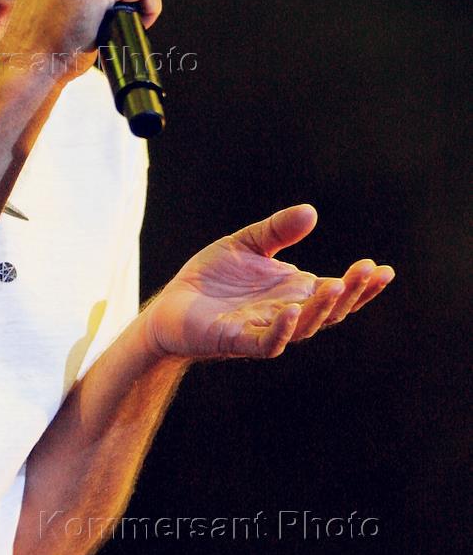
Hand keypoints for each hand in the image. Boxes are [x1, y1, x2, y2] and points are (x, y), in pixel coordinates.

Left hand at [144, 204, 394, 360]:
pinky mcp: (236, 340)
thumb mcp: (247, 244)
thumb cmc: (212, 279)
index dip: (361, 285)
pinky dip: (281, 330)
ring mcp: (263, 329)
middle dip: (351, 293)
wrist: (171, 305)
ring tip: (335, 284)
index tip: (383, 269)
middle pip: (329, 310)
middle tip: (368, 272)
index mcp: (294, 292)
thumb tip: (311, 212)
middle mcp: (286, 314)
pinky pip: (265, 342)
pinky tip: (291, 311)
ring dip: (321, 308)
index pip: (336, 292)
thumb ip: (277, 231)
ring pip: (304, 327)